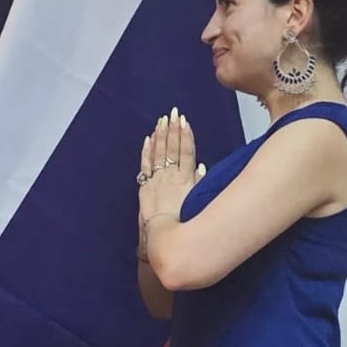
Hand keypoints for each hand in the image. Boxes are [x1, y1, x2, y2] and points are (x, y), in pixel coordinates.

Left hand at [137, 107, 204, 221]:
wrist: (162, 232)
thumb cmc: (182, 221)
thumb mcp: (197, 200)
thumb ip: (200, 182)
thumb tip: (202, 166)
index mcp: (186, 178)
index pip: (186, 151)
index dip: (185, 135)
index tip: (185, 122)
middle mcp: (171, 175)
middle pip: (172, 148)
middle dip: (172, 129)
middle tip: (173, 113)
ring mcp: (156, 179)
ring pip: (158, 152)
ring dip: (160, 135)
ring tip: (162, 120)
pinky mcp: (144, 185)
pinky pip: (145, 164)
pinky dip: (146, 150)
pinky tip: (148, 139)